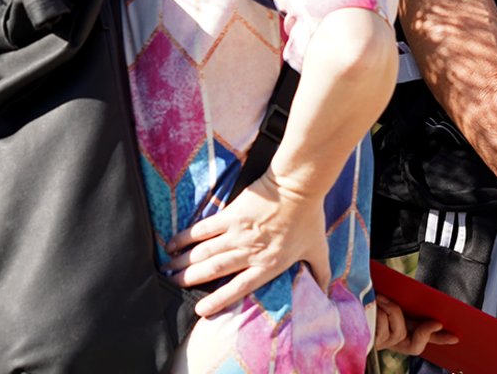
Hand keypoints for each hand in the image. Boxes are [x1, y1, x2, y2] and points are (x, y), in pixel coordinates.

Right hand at [163, 172, 332, 317]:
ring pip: (204, 253)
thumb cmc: (310, 217)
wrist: (298, 186)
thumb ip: (321, 271)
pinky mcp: (230, 215)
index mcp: (268, 264)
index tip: (200, 310)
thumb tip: (327, 290)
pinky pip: (203, 229)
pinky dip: (185, 237)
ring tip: (168, 269)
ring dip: (184, 262)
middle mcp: (248, 252)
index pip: (239, 288)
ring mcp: (237, 234)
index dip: (218, 300)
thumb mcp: (318, 249)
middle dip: (190, 280)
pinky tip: (172, 243)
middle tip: (174, 284)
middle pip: (213, 271)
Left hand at [374, 294, 458, 354]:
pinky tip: (372, 302)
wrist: (342, 298)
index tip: (453, 336)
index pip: (424, 341)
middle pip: (416, 346)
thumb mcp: (392, 302)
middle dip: (427, 332)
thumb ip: (407, 307)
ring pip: (398, 328)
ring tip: (380, 296)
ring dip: (392, 309)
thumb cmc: (370, 297)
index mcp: (402, 332)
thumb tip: (431, 314)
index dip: (438, 341)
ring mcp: (382, 343)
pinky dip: (379, 309)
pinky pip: (383, 324)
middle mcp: (392, 342)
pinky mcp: (371, 340)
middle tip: (437, 322)